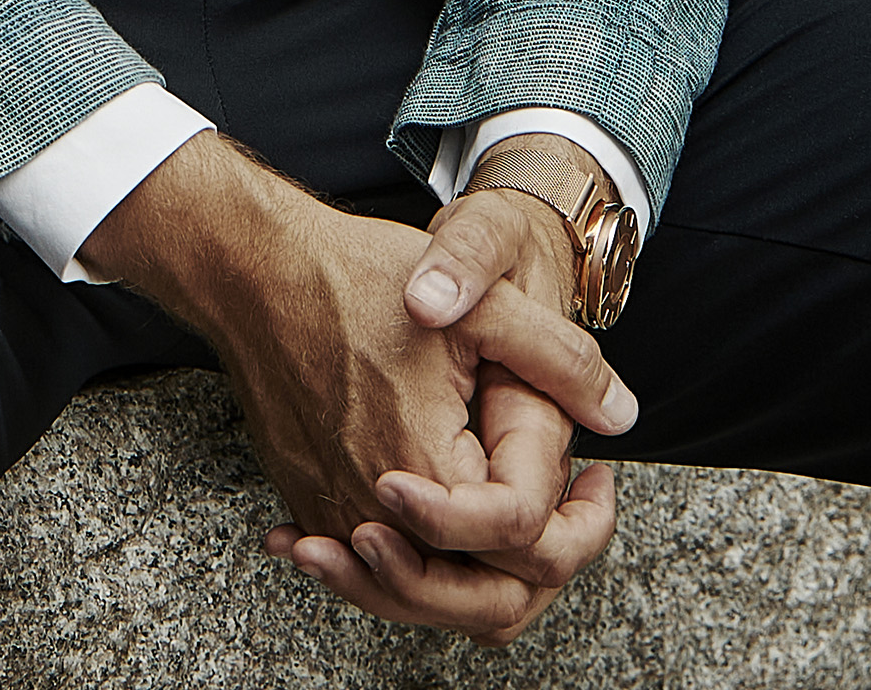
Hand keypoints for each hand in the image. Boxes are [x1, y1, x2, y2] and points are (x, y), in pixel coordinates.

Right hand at [81, 138, 633, 643]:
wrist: (248, 268)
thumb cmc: (353, 276)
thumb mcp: (480, 303)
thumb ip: (559, 360)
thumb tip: (621, 414)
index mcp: (426, 469)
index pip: (527, 547)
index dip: (583, 523)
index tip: (598, 479)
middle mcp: (372, 512)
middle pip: (482, 602)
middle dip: (543, 567)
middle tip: (576, 507)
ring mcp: (332, 514)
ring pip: (427, 596)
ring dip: (482, 571)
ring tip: (521, 516)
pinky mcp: (309, 502)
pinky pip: (376, 568)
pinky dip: (420, 559)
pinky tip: (448, 518)